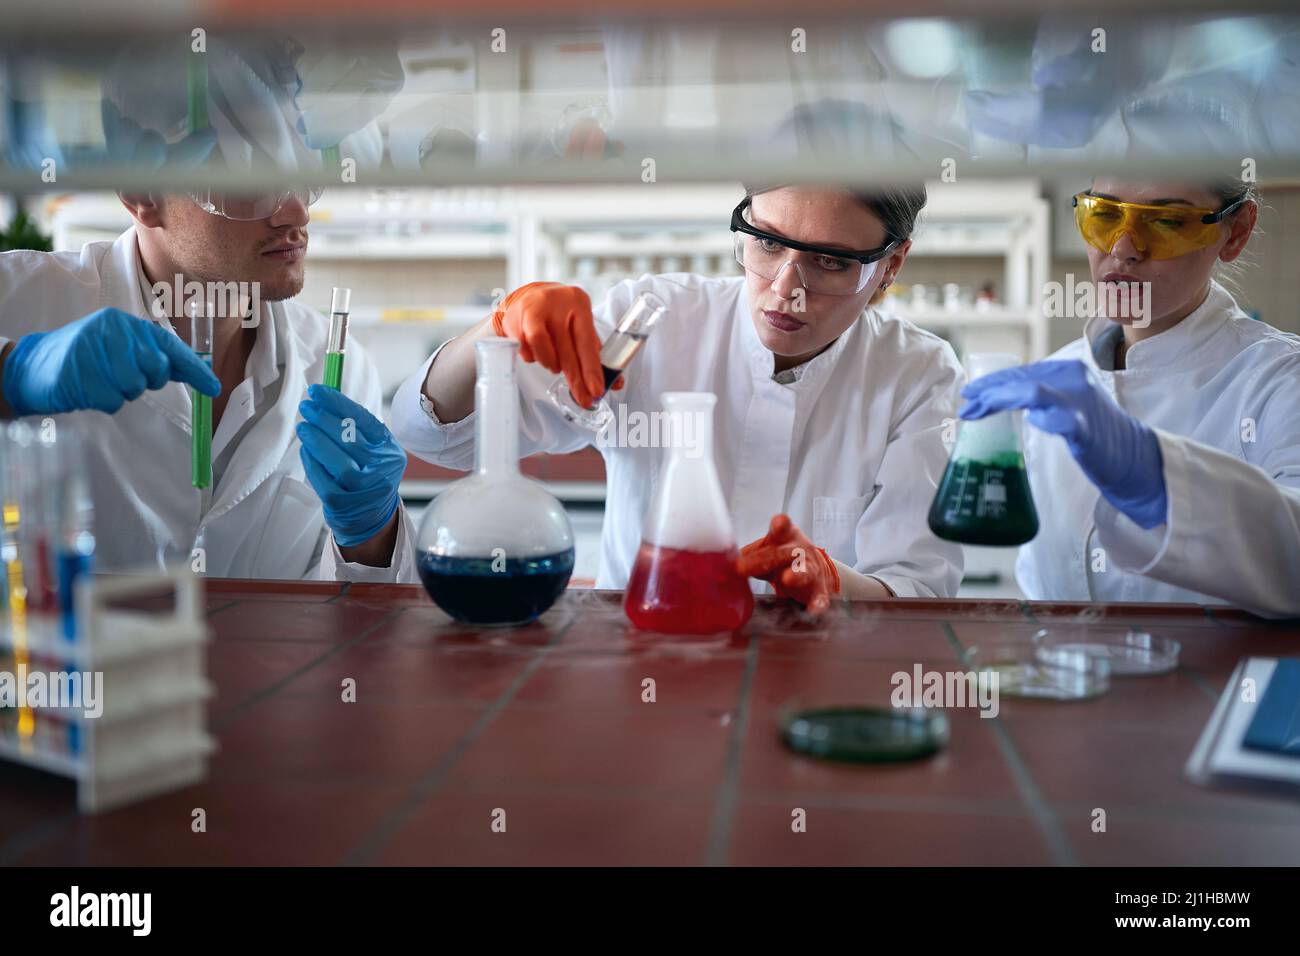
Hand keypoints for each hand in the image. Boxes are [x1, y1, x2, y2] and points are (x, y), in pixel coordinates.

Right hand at [1, 307, 220, 416]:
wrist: (32, 367)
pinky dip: (104, 402)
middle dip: (146, 381)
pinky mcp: (80, 374)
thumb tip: (201, 374)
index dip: (193, 368)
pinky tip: (88, 389)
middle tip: (121, 376)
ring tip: (100, 380)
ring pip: (135, 387)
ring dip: (122, 392)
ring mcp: (94, 351)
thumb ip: (156, 357)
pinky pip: (113, 401)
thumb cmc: (85, 359)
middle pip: (155, 369)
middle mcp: (112, 331)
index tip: (213, 386)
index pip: (169, 345)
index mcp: (124, 323)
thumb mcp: (121, 349)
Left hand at [297, 384, 406, 547]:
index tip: (318, 391)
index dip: (338, 403)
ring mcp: (362, 489)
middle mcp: (381, 469)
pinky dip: (311, 461)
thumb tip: (325, 399)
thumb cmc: (369, 475)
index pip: (364, 420)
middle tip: (307, 406)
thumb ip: (357, 429)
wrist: (371, 516)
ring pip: (335, 459)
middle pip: (349, 437)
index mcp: (390, 451)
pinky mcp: (342, 503)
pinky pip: (322, 478)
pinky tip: (305, 449)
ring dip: (315, 439)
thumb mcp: (376, 451)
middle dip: (323, 418)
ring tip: (303, 426)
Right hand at [492, 282, 605, 408]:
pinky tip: (536, 355)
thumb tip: (614, 383)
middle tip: (583, 399)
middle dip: (576, 379)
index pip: (587, 341)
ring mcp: (535, 310)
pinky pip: (526, 350)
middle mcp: (558, 304)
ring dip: (551, 364)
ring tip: (554, 367)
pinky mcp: (516, 319)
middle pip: (568, 349)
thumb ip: (595, 352)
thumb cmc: (559, 316)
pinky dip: (533, 358)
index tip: (597, 390)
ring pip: (544, 349)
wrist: (528, 297)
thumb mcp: (579, 326)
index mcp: (579, 304)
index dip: (592, 369)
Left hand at [736, 515, 840, 614]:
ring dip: (796, 575)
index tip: (778, 523)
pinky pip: (819, 598)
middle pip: (782, 554)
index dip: (781, 525)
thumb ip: (748, 555)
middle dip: (762, 561)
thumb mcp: (767, 550)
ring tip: (787, 579)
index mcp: (786, 537)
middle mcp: (800, 551)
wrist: (814, 570)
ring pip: (805, 572)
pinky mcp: (819, 591)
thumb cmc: (782, 557)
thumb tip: (721, 564)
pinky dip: (817, 605)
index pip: (783, 528)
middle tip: (740, 568)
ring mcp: (811, 570)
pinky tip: (813, 611)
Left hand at [960, 359, 1167, 528]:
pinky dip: (1042, 421)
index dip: (992, 383)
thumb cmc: (1092, 427)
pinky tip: (1029, 424)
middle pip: (1021, 380)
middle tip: (966, 406)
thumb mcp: (1065, 399)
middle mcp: (1073, 378)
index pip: (1021, 371)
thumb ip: (1039, 393)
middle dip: (988, 393)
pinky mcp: (1086, 428)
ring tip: (977, 412)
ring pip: (1032, 393)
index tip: (969, 394)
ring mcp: (1081, 401)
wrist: (1130, 452)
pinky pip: (1061, 420)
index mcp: (1066, 369)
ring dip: (999, 401)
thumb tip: (998, 396)